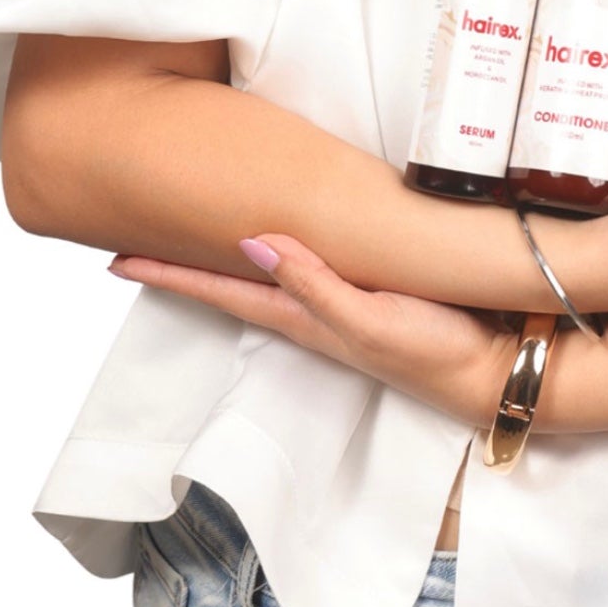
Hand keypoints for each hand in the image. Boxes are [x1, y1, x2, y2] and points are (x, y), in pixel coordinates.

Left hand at [107, 239, 517, 426]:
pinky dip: (281, 255)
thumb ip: (313, 283)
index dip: (170, 274)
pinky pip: (307, 270)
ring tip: (196, 235)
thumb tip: (250, 243)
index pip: (220, 291)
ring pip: (266, 277)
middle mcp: (310, 312)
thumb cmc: (432, 349)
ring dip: (228, 261)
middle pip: (231, 284)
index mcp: (302, 316)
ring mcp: (339, 307)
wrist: (493, 370)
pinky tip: (286, 242)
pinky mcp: (370, 296)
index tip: (115, 260)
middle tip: (140, 237)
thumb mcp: (367, 318)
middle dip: (185, 264)